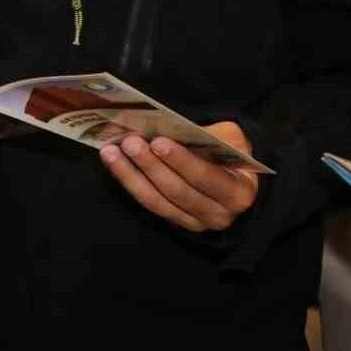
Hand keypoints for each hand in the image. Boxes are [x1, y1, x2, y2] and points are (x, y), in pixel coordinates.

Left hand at [100, 121, 260, 232]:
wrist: (234, 176)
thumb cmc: (231, 153)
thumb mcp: (232, 139)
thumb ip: (208, 136)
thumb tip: (169, 129)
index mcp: (238, 192)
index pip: (208, 178)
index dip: (182, 161)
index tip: (158, 142)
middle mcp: (218, 214)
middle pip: (177, 191)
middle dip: (150, 165)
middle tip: (129, 142)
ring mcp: (194, 222)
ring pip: (157, 201)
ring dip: (130, 175)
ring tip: (112, 152)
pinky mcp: (174, 221)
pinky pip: (148, 203)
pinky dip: (129, 182)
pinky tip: (114, 162)